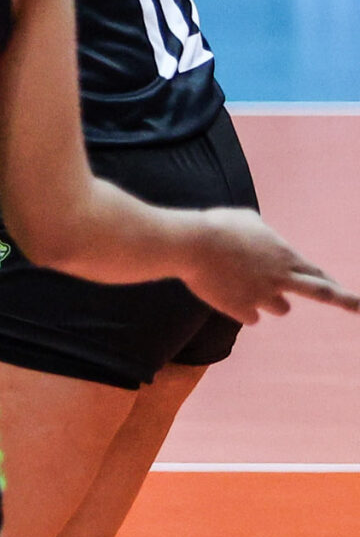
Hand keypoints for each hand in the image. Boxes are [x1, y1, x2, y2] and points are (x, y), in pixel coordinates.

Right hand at [179, 207, 359, 323]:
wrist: (192, 244)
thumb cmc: (218, 226)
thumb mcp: (246, 220)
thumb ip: (262, 233)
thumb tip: (262, 237)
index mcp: (285, 255)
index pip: (318, 272)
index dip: (333, 283)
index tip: (347, 293)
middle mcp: (282, 277)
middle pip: (322, 292)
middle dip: (347, 300)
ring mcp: (264, 295)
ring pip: (280, 309)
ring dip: (270, 300)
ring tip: (245, 284)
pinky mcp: (242, 309)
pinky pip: (251, 316)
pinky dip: (243, 308)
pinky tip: (227, 295)